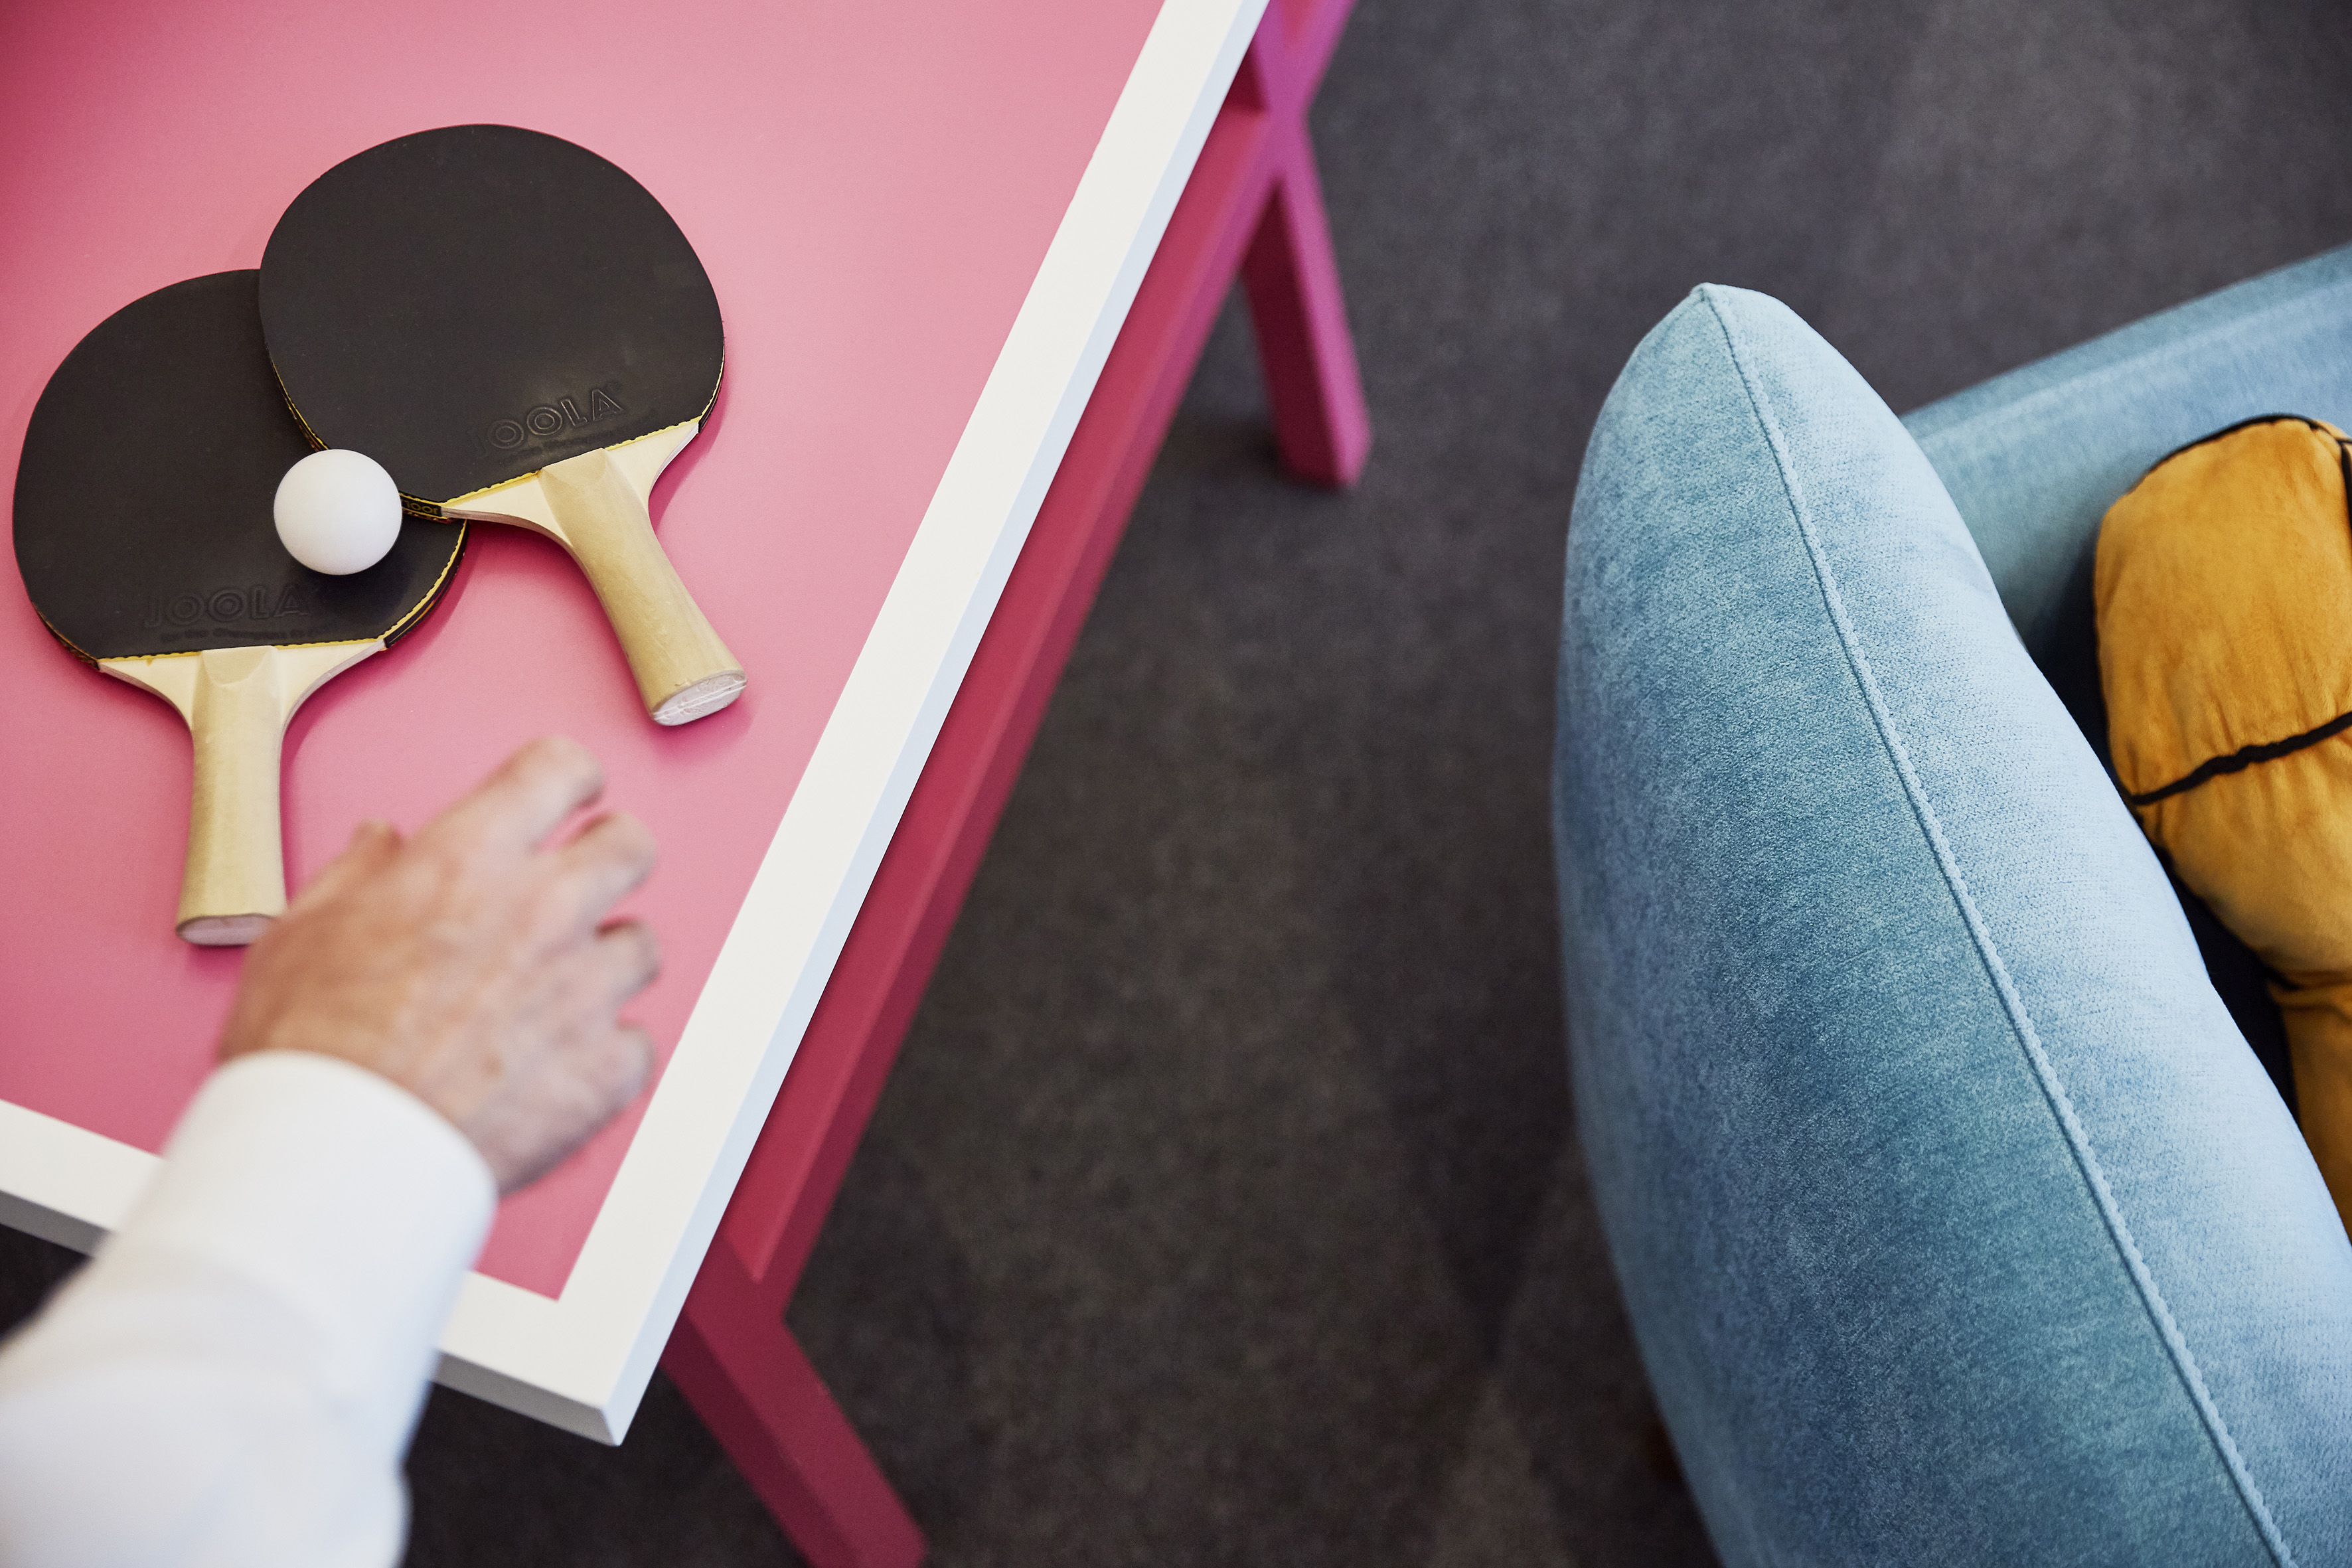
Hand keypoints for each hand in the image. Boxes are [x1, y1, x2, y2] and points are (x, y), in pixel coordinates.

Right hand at [217, 736, 660, 1192]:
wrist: (332, 1163)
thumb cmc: (305, 1056)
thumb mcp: (298, 934)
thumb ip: (357, 876)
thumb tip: (384, 842)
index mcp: (468, 862)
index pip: (557, 770)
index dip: (564, 779)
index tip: (568, 795)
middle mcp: (543, 912)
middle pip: (631, 845)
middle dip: (608, 855)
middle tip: (579, 884)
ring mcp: (584, 990)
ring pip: (641, 946)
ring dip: (603, 963)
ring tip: (549, 997)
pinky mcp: (607, 1070)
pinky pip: (635, 1043)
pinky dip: (602, 1054)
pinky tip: (551, 1070)